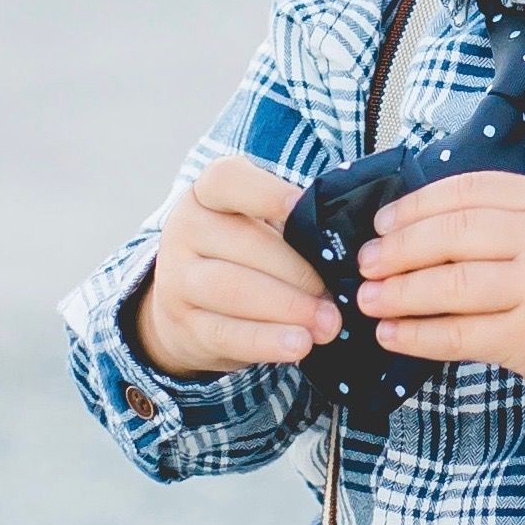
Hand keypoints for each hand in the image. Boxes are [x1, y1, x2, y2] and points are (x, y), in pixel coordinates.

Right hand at [132, 153, 341, 376]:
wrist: (183, 305)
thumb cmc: (241, 255)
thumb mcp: (258, 225)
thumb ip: (292, 226)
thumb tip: (346, 250)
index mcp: (208, 194)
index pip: (228, 180)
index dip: (267, 193)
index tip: (301, 206)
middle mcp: (186, 229)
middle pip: (245, 244)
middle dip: (298, 272)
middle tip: (337, 296)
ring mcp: (178, 279)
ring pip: (234, 289)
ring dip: (288, 308)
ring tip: (327, 324)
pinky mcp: (184, 324)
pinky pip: (226, 333)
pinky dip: (266, 341)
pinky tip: (298, 345)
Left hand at [358, 174, 524, 417]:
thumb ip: (505, 218)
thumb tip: (417, 225)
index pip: (465, 192)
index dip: (414, 207)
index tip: (382, 224)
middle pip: (451, 235)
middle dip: (398, 249)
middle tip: (365, 264)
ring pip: (450, 284)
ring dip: (399, 293)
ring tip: (369, 300)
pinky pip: (459, 334)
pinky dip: (418, 334)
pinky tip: (393, 335)